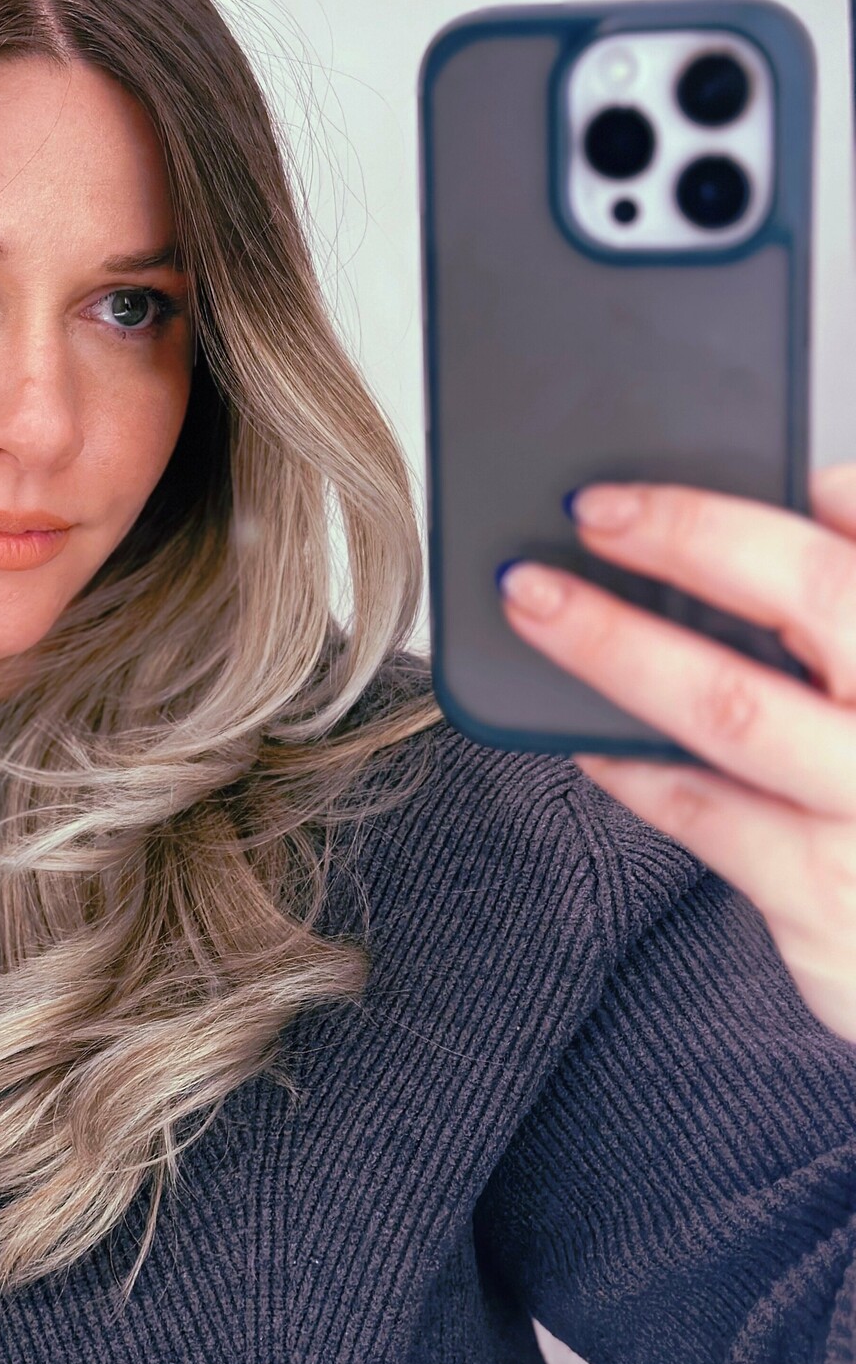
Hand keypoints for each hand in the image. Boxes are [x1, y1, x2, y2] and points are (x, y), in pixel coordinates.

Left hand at [495, 466, 855, 1042]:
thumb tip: (827, 490)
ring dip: (620, 643)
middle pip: (816, 594)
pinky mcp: (831, 903)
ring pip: (735, 702)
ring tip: (538, 601)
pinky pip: (704, 812)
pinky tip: (583, 734)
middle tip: (596, 509)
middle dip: (691, 536)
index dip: (821, 485)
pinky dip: (632, 763)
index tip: (726, 460)